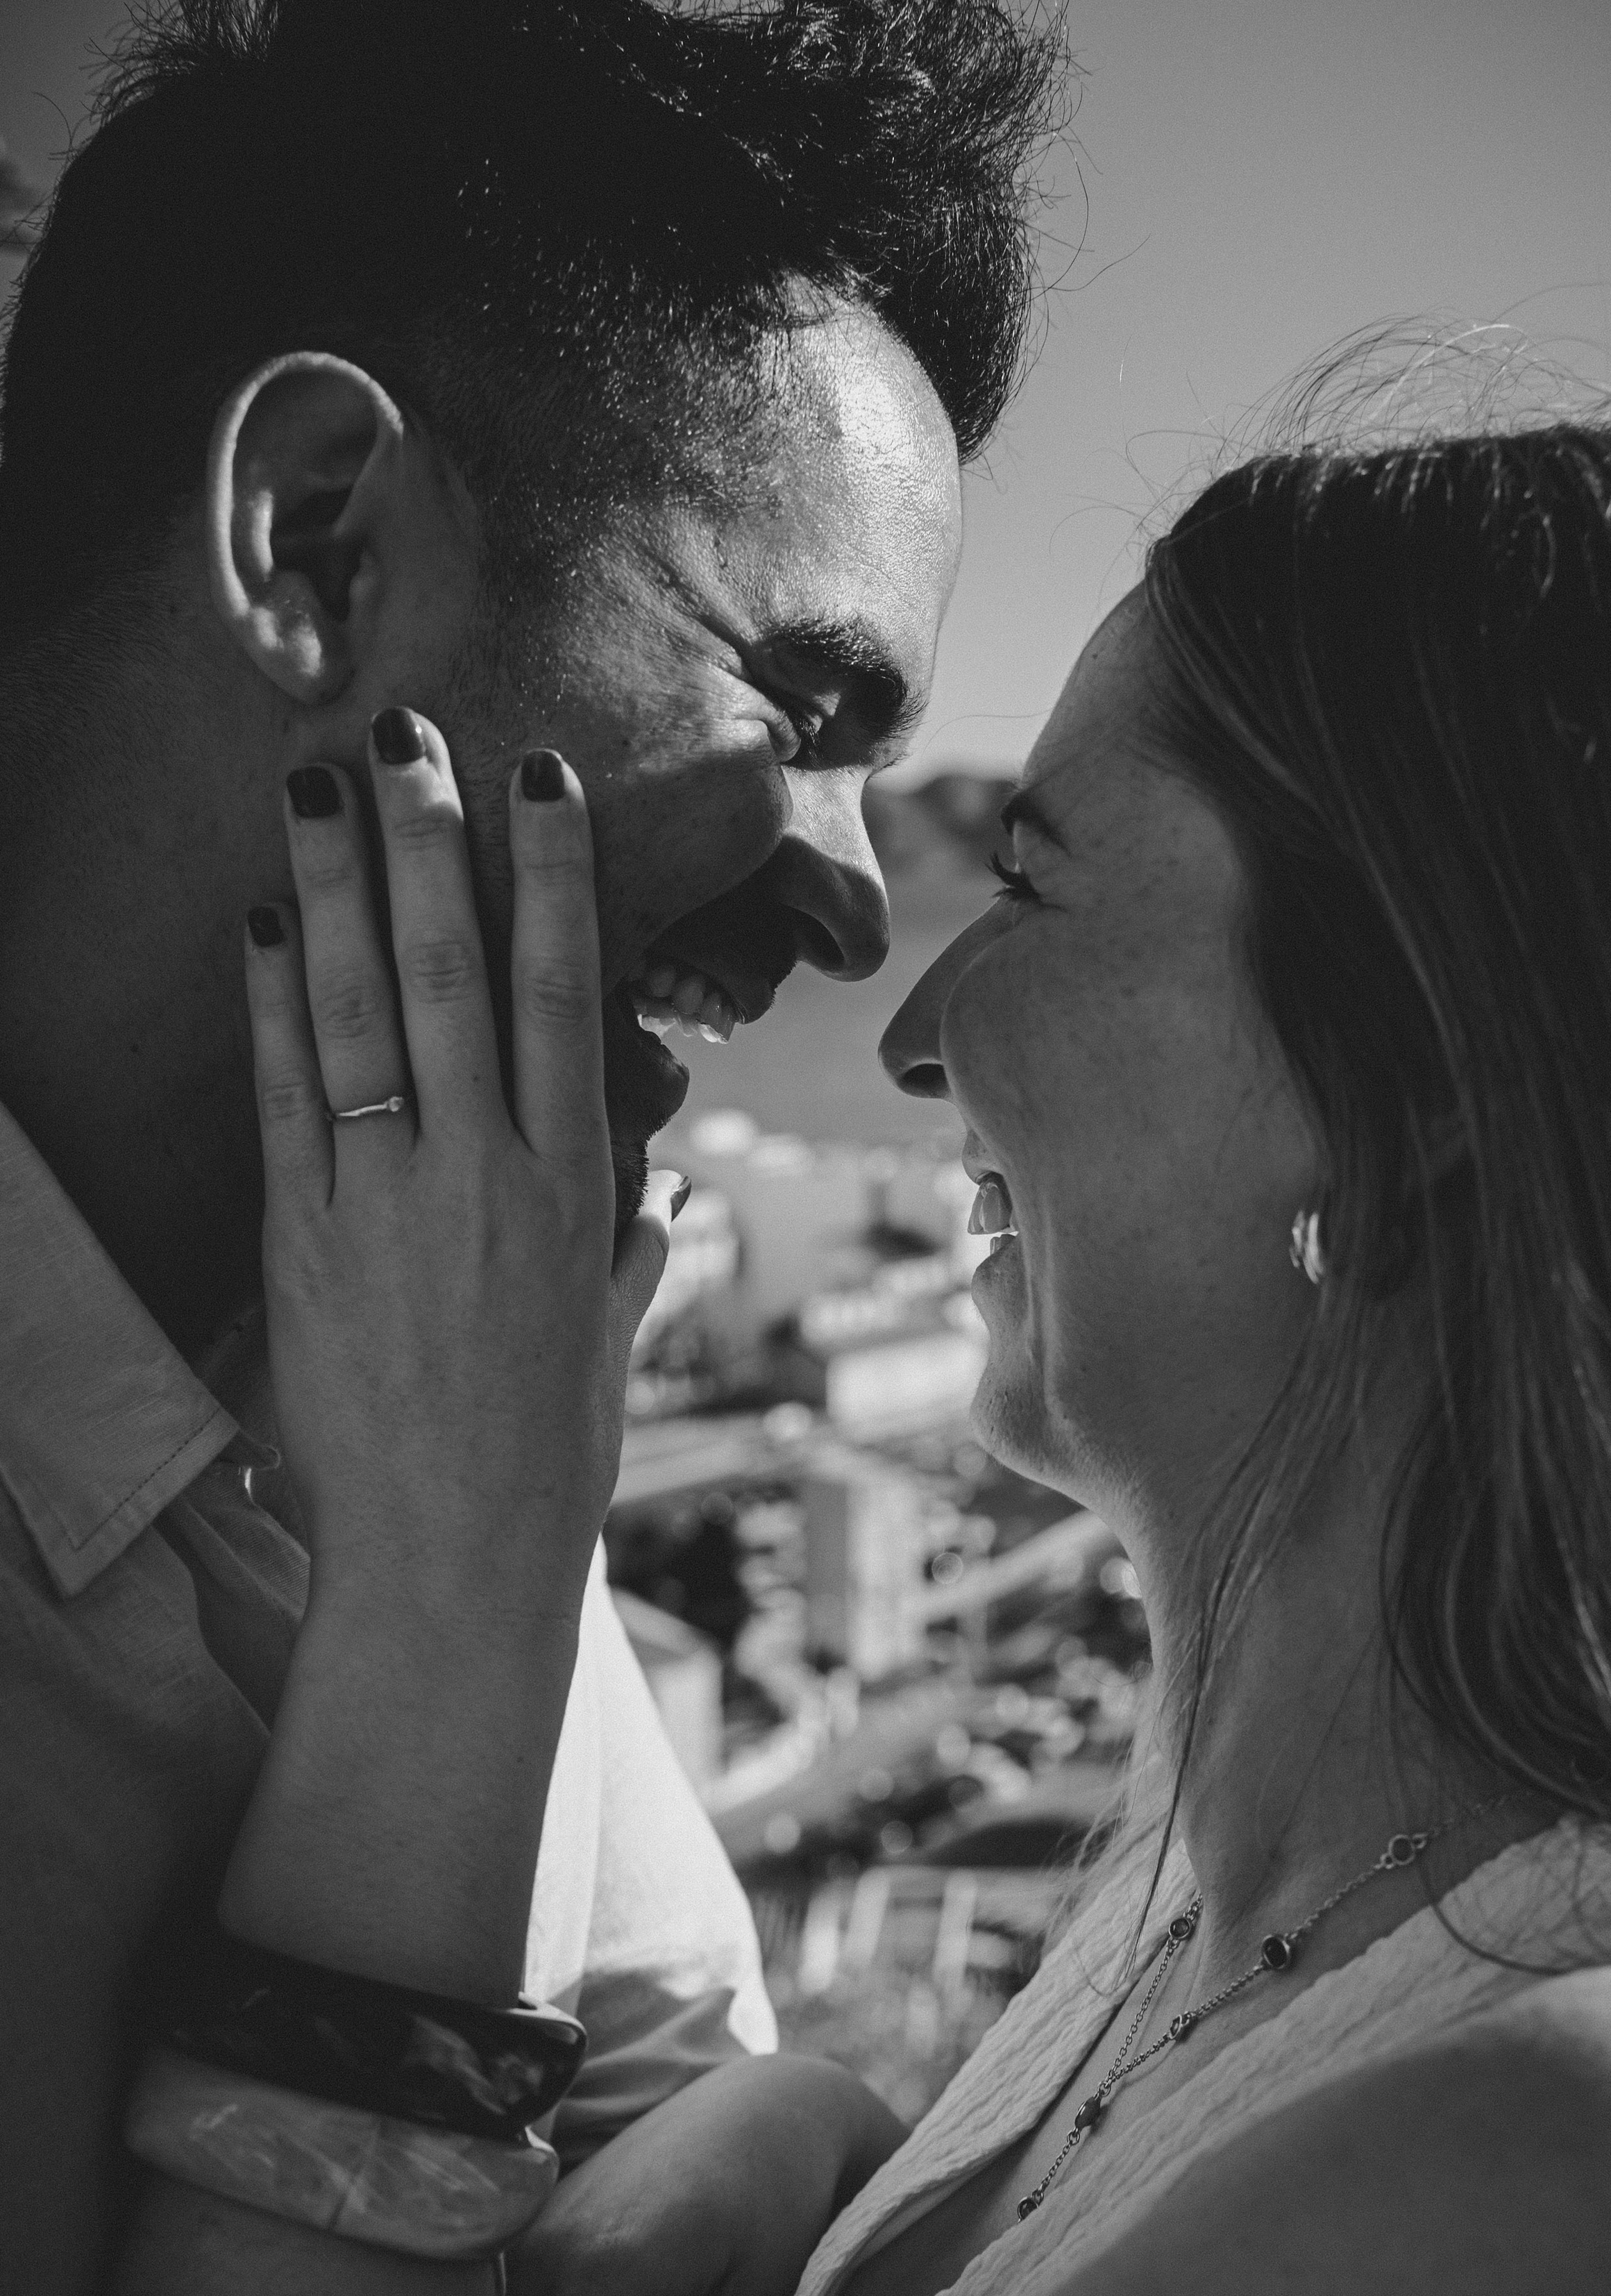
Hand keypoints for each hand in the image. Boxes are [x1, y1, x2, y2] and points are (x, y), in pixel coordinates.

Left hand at [244, 717, 664, 1627]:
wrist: (456, 1559)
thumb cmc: (546, 1456)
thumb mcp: (608, 1344)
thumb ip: (634, 1255)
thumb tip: (662, 1201)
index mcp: (577, 1188)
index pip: (565, 997)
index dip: (552, 880)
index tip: (541, 784)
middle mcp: (491, 1175)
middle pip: (455, 974)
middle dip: (431, 844)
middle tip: (408, 736)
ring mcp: (395, 1204)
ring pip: (364, 1013)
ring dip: (340, 889)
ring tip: (320, 788)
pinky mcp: (309, 1246)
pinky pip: (288, 1100)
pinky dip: (272, 1006)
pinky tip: (263, 922)